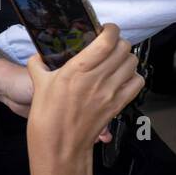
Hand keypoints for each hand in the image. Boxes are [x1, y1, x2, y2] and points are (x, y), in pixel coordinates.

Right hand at [25, 23, 142, 165]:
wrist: (59, 145)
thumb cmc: (46, 115)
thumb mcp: (39, 84)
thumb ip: (38, 65)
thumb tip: (38, 55)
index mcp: (78, 68)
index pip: (107, 40)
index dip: (111, 29)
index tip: (106, 29)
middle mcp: (98, 78)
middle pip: (124, 48)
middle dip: (118, 42)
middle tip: (110, 46)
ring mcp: (111, 92)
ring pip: (133, 62)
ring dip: (126, 58)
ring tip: (116, 61)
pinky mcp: (118, 104)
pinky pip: (137, 82)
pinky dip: (134, 76)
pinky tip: (123, 78)